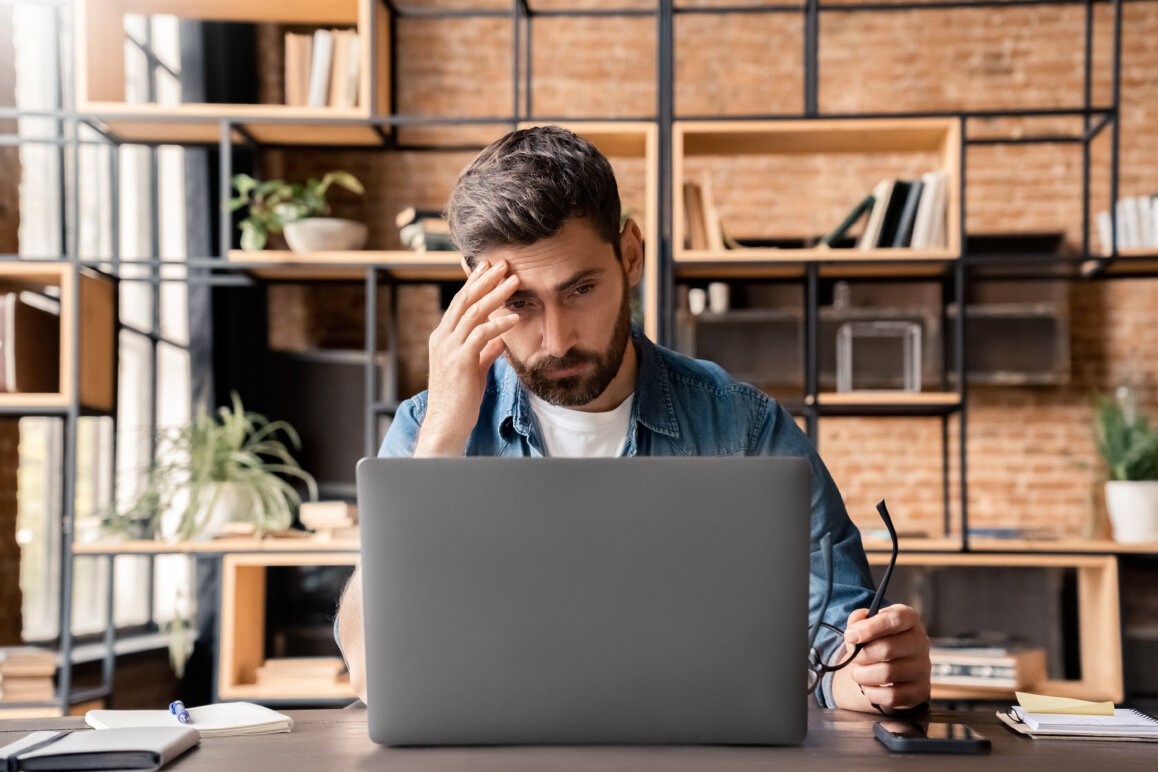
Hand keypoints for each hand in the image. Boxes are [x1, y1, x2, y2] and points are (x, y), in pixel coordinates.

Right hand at [414, 259, 520, 456]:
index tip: (490, 267)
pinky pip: (482, 335)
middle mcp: (442, 338)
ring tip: (515, 281)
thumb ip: (484, 352)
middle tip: (504, 263)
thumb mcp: (474, 369)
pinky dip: (499, 324)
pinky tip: (515, 317)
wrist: (446, 424)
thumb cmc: (459, 399)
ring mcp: (449, 348)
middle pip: (465, 299)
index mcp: (442, 337)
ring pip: (474, 312)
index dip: (475, 282)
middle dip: (486, 279)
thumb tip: (499, 340)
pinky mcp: (460, 361)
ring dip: (496, 294)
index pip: (460, 302)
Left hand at [831, 603, 930, 712]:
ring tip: (858, 673)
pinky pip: (893, 696)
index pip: (895, 619)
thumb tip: (854, 628)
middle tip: (854, 658)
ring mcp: (923, 667)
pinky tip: (868, 687)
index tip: (850, 636)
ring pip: (888, 673)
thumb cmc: (875, 640)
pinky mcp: (921, 690)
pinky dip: (873, 693)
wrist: (885, 665)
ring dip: (864, 675)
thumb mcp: (865, 624)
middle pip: (888, 648)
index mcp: (908, 619)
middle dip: (862, 655)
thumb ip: (857, 621)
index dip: (870, 628)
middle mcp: (920, 642)